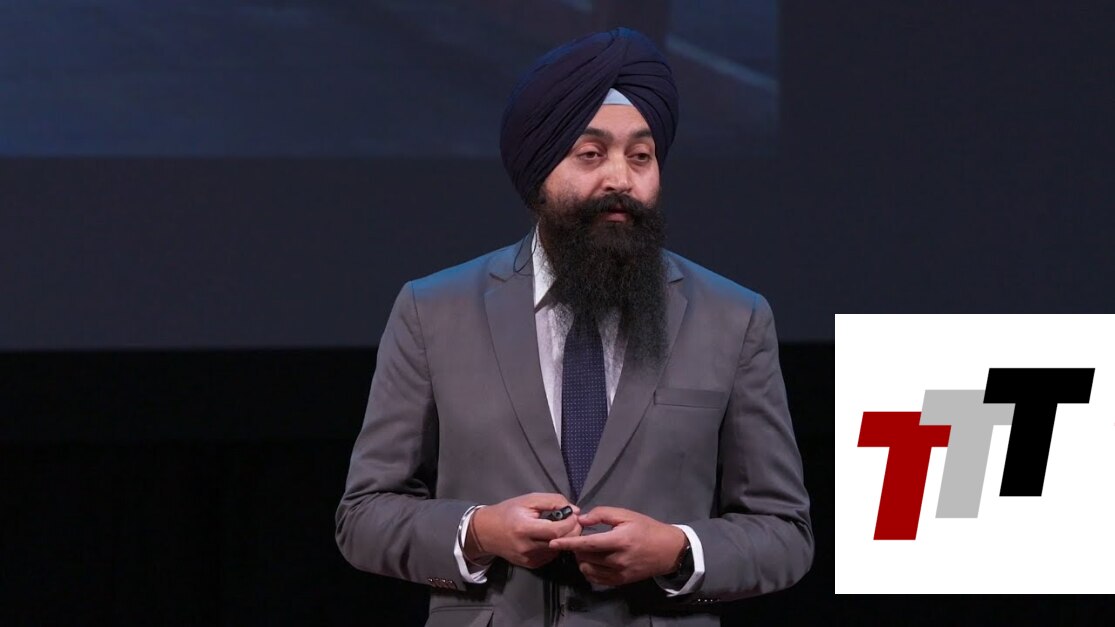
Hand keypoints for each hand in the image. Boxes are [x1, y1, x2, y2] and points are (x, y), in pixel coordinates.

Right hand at [467, 493, 580, 568]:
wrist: (486, 532)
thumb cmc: (507, 512)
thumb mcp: (528, 500)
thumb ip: (552, 501)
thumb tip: (574, 510)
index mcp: (524, 529)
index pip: (556, 530)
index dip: (570, 522)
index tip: (573, 514)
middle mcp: (527, 548)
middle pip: (560, 542)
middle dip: (573, 530)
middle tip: (573, 520)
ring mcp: (529, 559)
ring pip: (558, 550)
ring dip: (565, 538)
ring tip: (560, 526)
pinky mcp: (531, 565)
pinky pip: (551, 556)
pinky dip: (556, 545)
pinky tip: (550, 537)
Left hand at [547, 506, 686, 586]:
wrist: (668, 550)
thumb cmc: (647, 529)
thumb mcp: (626, 515)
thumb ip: (602, 514)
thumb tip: (581, 519)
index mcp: (620, 540)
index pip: (588, 544)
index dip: (568, 543)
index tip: (553, 543)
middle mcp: (618, 560)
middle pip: (585, 557)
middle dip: (576, 547)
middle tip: (579, 538)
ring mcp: (619, 573)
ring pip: (588, 569)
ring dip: (581, 559)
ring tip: (586, 549)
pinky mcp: (620, 582)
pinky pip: (596, 579)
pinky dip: (589, 569)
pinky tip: (592, 560)